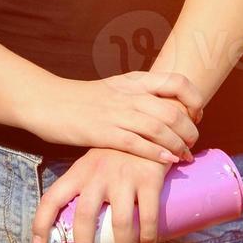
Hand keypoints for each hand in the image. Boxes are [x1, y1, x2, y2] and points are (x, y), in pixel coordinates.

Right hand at [27, 70, 203, 164]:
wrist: (46, 101)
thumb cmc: (81, 99)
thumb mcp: (114, 89)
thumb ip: (137, 96)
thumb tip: (162, 111)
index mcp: (134, 80)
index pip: (177, 82)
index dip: (194, 99)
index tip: (197, 114)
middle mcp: (129, 94)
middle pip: (174, 109)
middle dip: (190, 129)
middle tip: (192, 143)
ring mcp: (116, 113)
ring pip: (160, 127)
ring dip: (178, 144)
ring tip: (184, 156)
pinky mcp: (103, 132)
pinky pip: (137, 143)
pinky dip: (157, 153)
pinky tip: (167, 161)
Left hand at [31, 147, 171, 242]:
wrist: (152, 127)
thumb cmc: (118, 151)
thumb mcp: (94, 162)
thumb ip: (84, 186)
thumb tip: (75, 227)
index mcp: (79, 171)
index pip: (51, 199)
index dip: (40, 227)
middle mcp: (98, 174)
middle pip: (84, 217)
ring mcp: (124, 176)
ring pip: (119, 223)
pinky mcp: (149, 178)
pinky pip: (147, 216)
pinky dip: (147, 238)